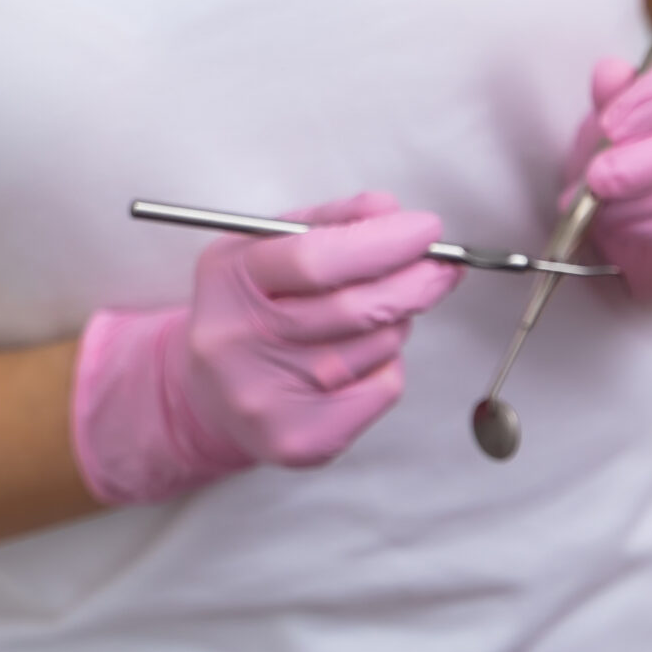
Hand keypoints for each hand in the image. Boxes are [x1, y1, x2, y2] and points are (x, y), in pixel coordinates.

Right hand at [72, 193, 460, 504]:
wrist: (209, 397)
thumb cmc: (251, 311)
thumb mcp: (269, 249)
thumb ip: (330, 221)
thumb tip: (390, 212)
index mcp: (228, 281)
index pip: (314, 259)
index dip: (383, 242)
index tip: (426, 229)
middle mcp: (238, 343)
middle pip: (355, 308)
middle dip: (414, 281)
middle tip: (441, 266)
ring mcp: (267, 397)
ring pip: (378, 346)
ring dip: (397, 321)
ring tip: (377, 313)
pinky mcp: (301, 439)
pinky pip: (382, 387)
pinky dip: (388, 364)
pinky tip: (361, 358)